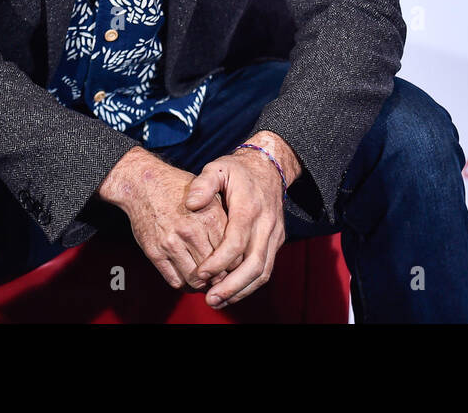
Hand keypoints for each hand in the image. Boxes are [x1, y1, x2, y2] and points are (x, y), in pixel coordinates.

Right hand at [98, 148, 229, 290]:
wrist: (143, 184)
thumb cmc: (180, 190)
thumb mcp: (209, 196)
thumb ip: (224, 221)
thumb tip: (240, 249)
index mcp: (210, 216)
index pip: (232, 255)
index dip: (235, 266)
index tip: (233, 267)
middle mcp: (191, 230)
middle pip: (216, 271)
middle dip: (220, 278)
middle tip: (220, 277)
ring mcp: (171, 243)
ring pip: (195, 280)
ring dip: (202, 284)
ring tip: (205, 279)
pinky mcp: (155, 252)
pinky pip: (175, 280)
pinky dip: (185, 284)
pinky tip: (188, 277)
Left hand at [184, 145, 288, 308]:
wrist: (269, 166)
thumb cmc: (238, 171)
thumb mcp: (217, 168)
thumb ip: (203, 184)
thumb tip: (191, 204)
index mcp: (249, 208)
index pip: (236, 242)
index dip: (218, 261)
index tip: (200, 274)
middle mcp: (266, 224)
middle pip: (253, 264)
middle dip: (231, 286)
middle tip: (209, 299)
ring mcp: (274, 234)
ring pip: (263, 271)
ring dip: (241, 291)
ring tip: (217, 301)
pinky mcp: (277, 241)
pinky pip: (266, 269)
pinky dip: (249, 285)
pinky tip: (231, 293)